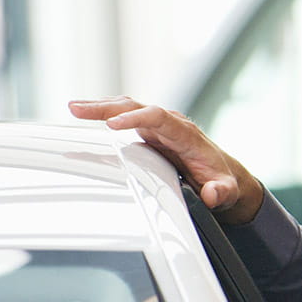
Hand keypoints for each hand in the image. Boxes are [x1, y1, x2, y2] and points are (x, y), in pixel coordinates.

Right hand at [68, 97, 263, 224]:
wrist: (225, 176)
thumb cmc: (223, 182)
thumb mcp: (227, 192)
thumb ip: (221, 193)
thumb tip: (212, 194)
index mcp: (186, 135)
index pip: (159, 119)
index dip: (135, 119)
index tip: (112, 125)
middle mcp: (171, 125)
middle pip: (138, 107)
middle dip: (108, 108)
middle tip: (78, 110)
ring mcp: (159, 127)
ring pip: (129, 108)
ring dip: (101, 106)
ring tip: (73, 107)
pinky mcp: (150, 133)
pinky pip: (126, 116)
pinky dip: (105, 113)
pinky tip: (84, 114)